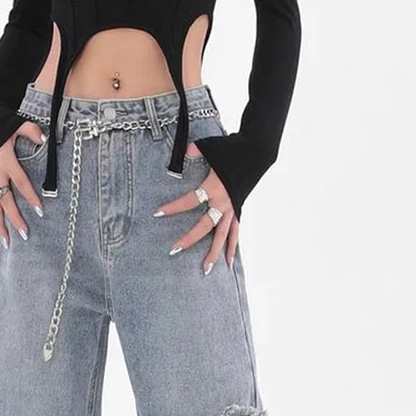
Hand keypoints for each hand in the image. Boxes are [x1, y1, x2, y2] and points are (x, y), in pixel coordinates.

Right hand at [0, 121, 45, 245]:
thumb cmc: (4, 126)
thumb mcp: (18, 124)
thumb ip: (31, 131)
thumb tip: (42, 139)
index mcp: (5, 160)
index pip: (20, 182)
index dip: (29, 196)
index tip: (40, 211)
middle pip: (5, 201)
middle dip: (15, 218)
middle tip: (26, 234)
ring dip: (0, 225)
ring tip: (7, 243)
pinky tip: (1, 234)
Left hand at [154, 142, 238, 271]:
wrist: (257, 151)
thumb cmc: (232, 148)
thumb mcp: (210, 146)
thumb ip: (193, 151)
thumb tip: (182, 154)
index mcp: (214, 187)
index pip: (190, 201)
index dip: (173, 207)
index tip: (157, 213)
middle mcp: (223, 202)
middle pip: (204, 226)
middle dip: (189, 239)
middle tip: (173, 250)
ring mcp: (232, 209)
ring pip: (222, 236)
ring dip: (214, 253)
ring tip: (205, 269)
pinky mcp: (238, 211)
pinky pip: (235, 233)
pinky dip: (232, 247)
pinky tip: (228, 263)